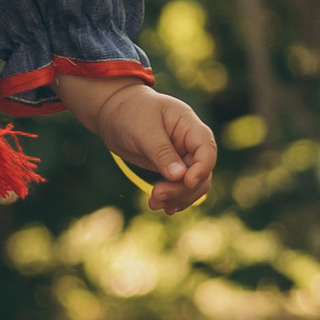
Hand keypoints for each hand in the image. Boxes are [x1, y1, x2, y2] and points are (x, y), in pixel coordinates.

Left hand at [60, 75, 215, 216]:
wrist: (114, 113)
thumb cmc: (130, 112)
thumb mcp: (144, 130)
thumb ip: (162, 152)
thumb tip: (180, 177)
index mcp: (189, 125)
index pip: (206, 149)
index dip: (202, 168)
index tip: (186, 181)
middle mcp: (190, 142)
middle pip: (201, 172)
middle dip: (182, 189)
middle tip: (156, 196)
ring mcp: (183, 156)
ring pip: (193, 184)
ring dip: (176, 197)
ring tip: (153, 204)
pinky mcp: (172, 168)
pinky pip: (180, 187)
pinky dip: (172, 198)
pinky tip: (160, 206)